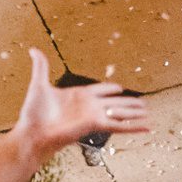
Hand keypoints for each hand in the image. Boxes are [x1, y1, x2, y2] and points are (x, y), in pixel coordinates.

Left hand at [9, 48, 148, 166]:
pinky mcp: (96, 125)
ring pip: (121, 113)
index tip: (119, 88)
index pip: (100, 90)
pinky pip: (120, 125)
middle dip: (129, 102)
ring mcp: (94, 116)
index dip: (109, 88)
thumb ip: (41, 67)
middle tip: (142, 103)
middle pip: (115, 102)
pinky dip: (134, 127)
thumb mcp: (39, 85)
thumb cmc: (34, 113)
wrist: (33, 132)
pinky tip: (146, 127)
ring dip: (135, 113)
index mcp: (79, 95)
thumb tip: (33, 49)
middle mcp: (89, 106)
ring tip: (148, 112)